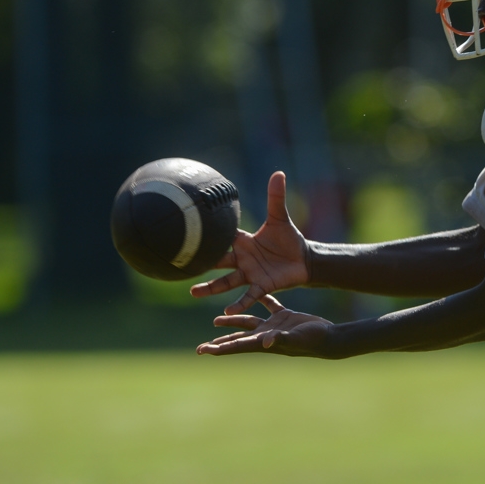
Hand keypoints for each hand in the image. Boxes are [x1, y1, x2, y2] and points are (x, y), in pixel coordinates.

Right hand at [190, 171, 307, 314]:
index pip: (222, 237)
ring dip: (211, 288)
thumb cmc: (289, 239)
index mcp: (243, 242)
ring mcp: (250, 274)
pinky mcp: (262, 285)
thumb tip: (278, 173)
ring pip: (226, 282)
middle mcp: (242, 259)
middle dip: (200, 264)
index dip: (207, 236)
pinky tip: (227, 311)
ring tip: (194, 292)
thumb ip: (276, 197)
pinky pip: (248, 295)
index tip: (186, 233)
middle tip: (180, 266)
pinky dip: (239, 303)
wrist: (304, 259)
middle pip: (217, 261)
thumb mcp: (280, 218)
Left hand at [196, 295, 333, 356]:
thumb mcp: (295, 339)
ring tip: (216, 321)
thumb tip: (264, 342)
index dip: (218, 348)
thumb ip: (280, 339)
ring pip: (248, 322)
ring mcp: (274, 325)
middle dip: (220, 341)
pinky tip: (252, 293)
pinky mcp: (284, 316)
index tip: (202, 351)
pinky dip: (260, 300)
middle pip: (237, 338)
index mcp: (263, 341)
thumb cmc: (313, 340)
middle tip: (203, 346)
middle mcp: (265, 335)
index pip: (236, 345)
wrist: (329, 337)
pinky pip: (268, 305)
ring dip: (233, 320)